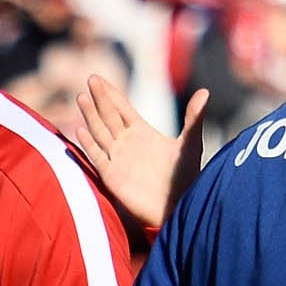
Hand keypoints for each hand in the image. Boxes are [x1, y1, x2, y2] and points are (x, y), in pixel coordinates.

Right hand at [66, 75, 209, 232]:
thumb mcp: (190, 144)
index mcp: (142, 133)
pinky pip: (97, 156)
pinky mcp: (112, 175)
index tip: (99, 79)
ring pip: (100, 132)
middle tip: (91, 79)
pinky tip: (80, 130)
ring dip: (90, 116)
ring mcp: (117, 159)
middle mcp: (126, 143)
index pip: (122, 108)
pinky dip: (88, 144)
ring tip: (81, 98)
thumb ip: (194, 117)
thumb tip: (205, 90)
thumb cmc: (185, 177)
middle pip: (108, 116)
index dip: (111, 94)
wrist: (177, 206)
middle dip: (100, 98)